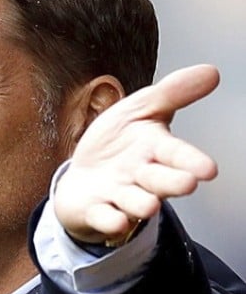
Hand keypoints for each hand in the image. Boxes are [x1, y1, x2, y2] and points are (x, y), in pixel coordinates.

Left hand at [54, 64, 219, 244]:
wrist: (82, 174)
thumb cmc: (116, 143)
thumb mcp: (139, 110)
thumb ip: (172, 93)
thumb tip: (211, 71)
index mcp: (155, 150)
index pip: (177, 154)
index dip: (191, 161)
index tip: (208, 169)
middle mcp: (142, 177)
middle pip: (161, 180)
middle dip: (173, 182)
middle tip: (186, 183)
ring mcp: (119, 196)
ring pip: (135, 202)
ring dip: (140, 203)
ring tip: (148, 205)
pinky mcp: (96, 211)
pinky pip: (104, 218)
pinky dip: (108, 221)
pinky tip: (115, 221)